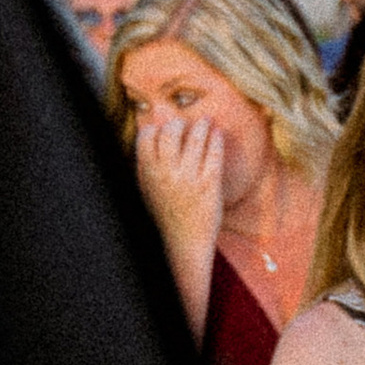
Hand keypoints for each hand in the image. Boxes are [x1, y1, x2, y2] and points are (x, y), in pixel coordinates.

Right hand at [130, 106, 225, 256]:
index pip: (147, 136)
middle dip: (178, 123)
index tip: (164, 128)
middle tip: (185, 123)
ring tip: (206, 121)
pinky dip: (216, 140)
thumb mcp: (148, 188)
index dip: (155, 128)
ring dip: (201, 126)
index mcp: (148, 173)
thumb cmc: (166, 214)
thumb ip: (147, 162)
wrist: (184, 243)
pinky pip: (213, 154)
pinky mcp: (209, 184)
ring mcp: (189, 178)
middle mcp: (166, 173)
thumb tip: (149, 130)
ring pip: (195, 139)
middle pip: (170, 132)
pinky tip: (218, 134)